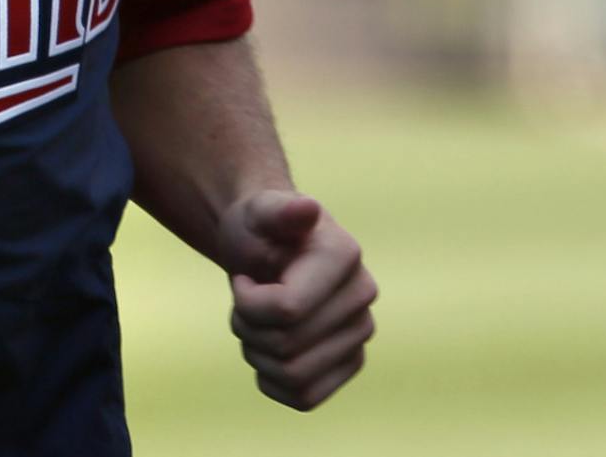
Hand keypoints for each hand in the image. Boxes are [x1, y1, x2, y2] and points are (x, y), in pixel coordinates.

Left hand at [218, 189, 376, 410]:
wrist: (264, 248)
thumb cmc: (257, 228)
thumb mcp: (256, 213)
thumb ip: (277, 211)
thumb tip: (306, 208)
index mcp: (344, 256)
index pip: (287, 310)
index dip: (248, 302)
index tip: (243, 279)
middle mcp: (362, 298)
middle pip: (286, 346)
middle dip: (247, 326)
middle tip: (244, 299)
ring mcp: (359, 335)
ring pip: (293, 376)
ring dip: (256, 353)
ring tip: (254, 321)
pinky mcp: (348, 364)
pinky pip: (305, 397)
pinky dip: (272, 380)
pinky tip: (268, 348)